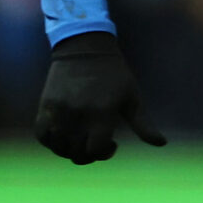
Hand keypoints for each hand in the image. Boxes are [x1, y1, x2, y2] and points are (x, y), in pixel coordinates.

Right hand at [34, 32, 166, 163]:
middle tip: (95, 144)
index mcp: (102, 114)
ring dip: (69, 150)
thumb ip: (144, 124)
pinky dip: (50, 141)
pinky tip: (62, 136)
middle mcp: (78, 114)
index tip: (112, 144)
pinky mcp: (46, 105)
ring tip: (79, 141)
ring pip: (58, 147)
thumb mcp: (133, 98)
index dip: (104, 153)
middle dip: (88, 155)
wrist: (85, 47)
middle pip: (77, 153)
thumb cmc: (115, 75)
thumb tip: (161, 143)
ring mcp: (59, 110)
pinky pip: (41, 134)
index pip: (95, 150)